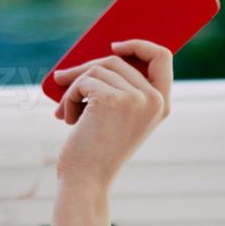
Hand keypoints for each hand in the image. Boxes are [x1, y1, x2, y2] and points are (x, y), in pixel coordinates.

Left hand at [51, 38, 171, 189]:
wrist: (87, 181)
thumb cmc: (97, 150)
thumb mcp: (116, 117)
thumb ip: (118, 87)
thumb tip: (98, 53)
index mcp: (162, 104)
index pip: (161, 56)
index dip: (138, 44)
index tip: (114, 44)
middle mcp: (154, 99)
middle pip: (117, 59)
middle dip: (84, 68)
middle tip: (62, 78)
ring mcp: (136, 98)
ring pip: (95, 69)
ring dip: (74, 87)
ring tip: (67, 112)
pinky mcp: (112, 99)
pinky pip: (83, 81)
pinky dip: (68, 97)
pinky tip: (67, 119)